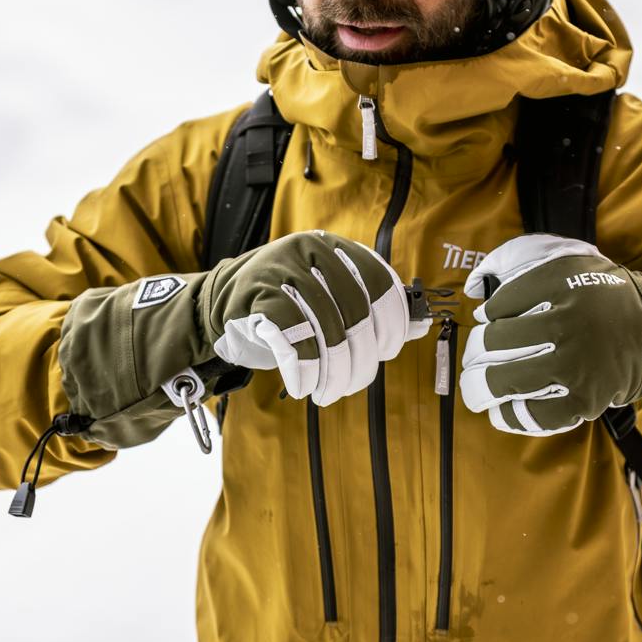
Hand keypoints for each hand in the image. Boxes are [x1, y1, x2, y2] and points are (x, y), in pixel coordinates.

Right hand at [208, 231, 425, 404]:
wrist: (223, 301)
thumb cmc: (286, 304)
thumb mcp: (329, 296)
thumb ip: (371, 308)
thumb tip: (419, 327)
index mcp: (336, 248)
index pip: (379, 283)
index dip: (390, 323)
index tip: (386, 352)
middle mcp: (312, 252)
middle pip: (354, 315)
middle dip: (359, 361)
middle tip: (353, 385)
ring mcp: (283, 271)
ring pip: (325, 333)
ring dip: (332, 374)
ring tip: (328, 393)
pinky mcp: (258, 297)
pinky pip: (292, 341)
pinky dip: (302, 371)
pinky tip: (303, 386)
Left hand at [459, 235, 641, 435]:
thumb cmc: (596, 295)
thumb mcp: (564, 259)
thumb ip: (515, 259)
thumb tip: (474, 285)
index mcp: (560, 284)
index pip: (498, 305)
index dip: (489, 314)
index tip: (492, 318)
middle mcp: (567, 324)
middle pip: (494, 344)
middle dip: (476, 351)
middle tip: (476, 355)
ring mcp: (575, 365)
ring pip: (505, 381)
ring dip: (482, 385)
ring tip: (478, 385)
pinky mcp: (584, 399)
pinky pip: (532, 414)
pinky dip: (509, 414)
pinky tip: (502, 408)